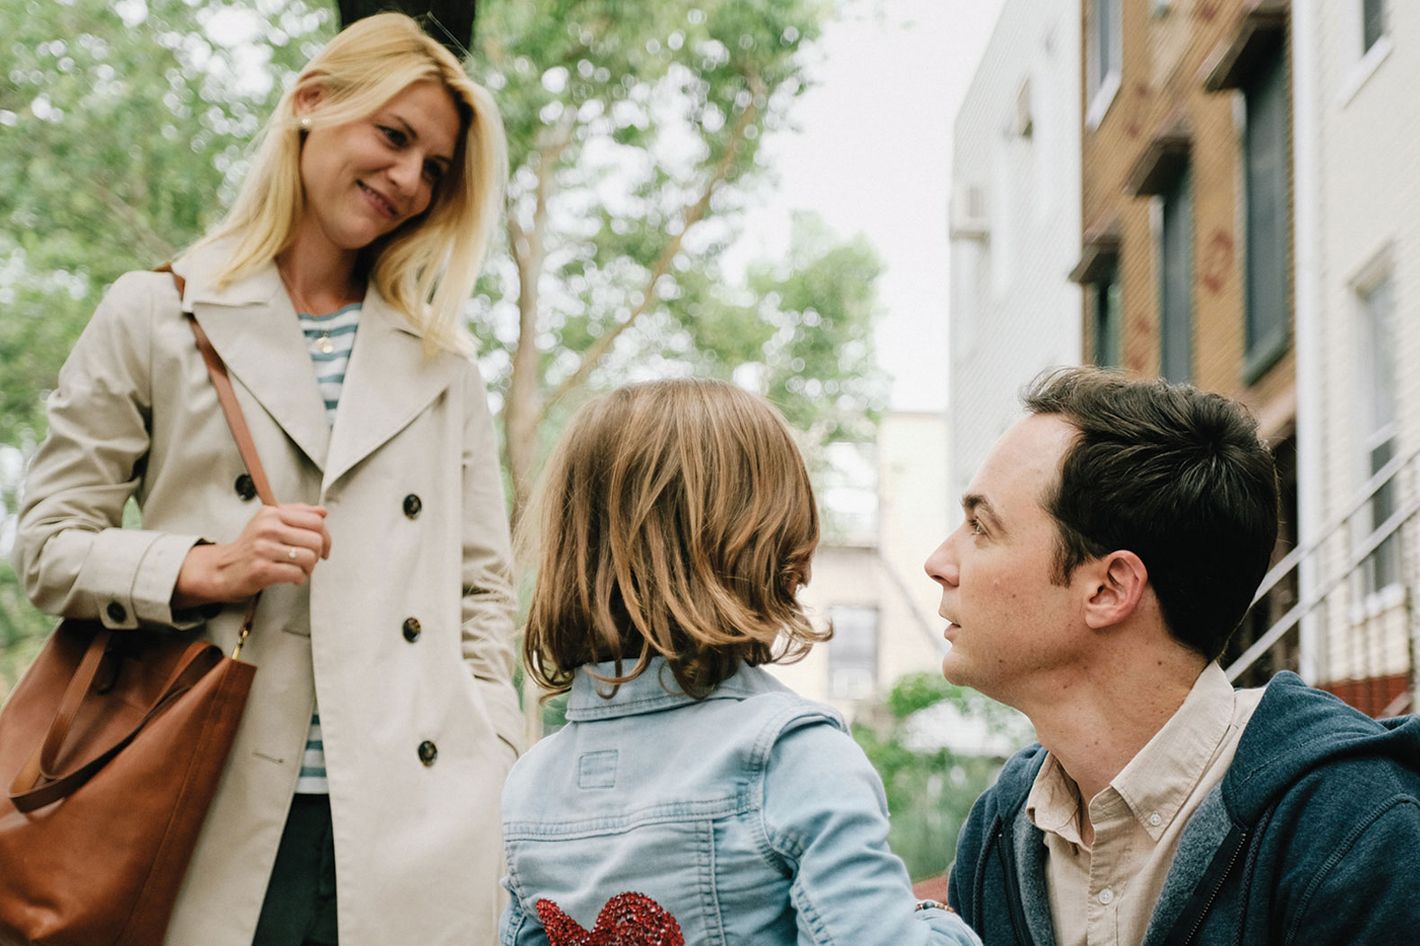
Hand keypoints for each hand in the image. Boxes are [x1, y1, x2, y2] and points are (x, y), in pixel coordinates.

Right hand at [173, 503, 331, 606]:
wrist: (222, 569)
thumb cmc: (249, 547)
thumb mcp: (269, 522)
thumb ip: (297, 513)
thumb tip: (323, 511)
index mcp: (272, 513)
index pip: (315, 520)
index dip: (326, 536)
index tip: (324, 547)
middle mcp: (267, 528)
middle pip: (316, 540)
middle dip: (318, 554)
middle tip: (310, 561)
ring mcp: (263, 548)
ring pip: (309, 557)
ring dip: (309, 568)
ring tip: (299, 569)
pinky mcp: (262, 569)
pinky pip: (297, 574)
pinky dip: (299, 578)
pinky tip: (291, 577)